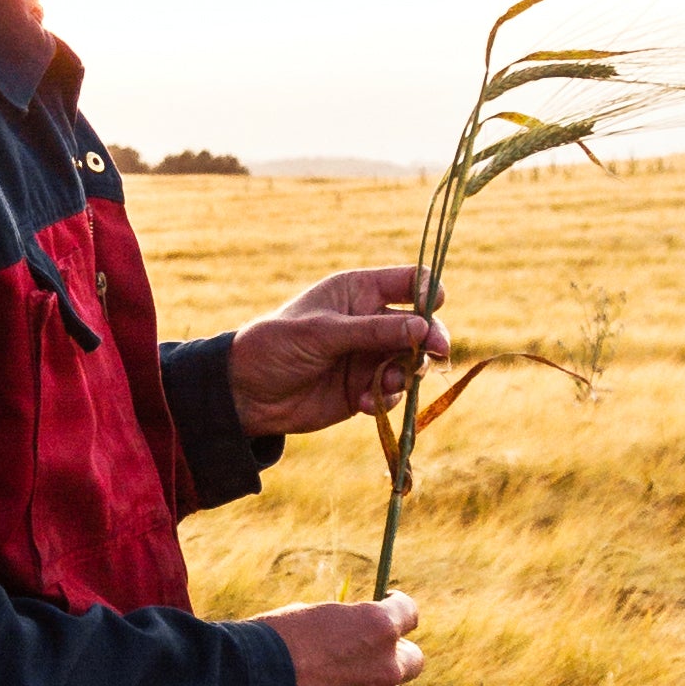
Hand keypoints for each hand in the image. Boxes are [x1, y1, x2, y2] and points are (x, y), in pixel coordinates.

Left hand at [229, 266, 451, 439]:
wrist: (246, 394)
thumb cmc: (276, 346)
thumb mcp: (323, 333)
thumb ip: (372, 331)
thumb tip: (424, 329)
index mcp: (359, 291)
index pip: (410, 282)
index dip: (428, 292)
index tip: (432, 308)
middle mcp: (370, 321)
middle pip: (421, 326)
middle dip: (431, 339)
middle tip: (438, 352)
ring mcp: (370, 356)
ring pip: (411, 362)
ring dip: (406, 373)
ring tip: (385, 384)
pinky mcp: (366, 389)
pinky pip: (393, 393)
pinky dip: (387, 399)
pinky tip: (366, 404)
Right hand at [264, 592, 423, 685]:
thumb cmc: (266, 645)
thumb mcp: (309, 617)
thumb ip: (343, 626)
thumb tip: (351, 633)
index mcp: (377, 625)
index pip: (409, 614)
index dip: (397, 613)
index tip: (388, 617)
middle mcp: (387, 665)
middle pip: (412, 661)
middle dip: (391, 661)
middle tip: (365, 666)